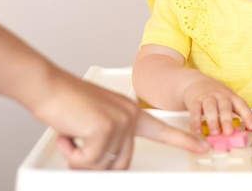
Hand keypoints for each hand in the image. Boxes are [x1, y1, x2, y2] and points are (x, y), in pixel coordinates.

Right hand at [35, 70, 208, 169]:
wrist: (48, 86)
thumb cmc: (68, 102)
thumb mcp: (97, 120)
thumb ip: (111, 136)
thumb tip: (108, 161)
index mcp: (132, 113)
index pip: (164, 130)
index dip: (184, 141)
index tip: (203, 147)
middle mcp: (131, 117)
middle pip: (121, 163)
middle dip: (95, 161)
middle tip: (77, 142)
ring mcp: (121, 122)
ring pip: (103, 165)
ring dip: (81, 159)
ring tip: (73, 133)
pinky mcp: (105, 129)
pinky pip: (87, 161)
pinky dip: (71, 154)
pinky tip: (67, 133)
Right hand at [182, 76, 251, 136]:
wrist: (196, 82)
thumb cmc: (216, 94)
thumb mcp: (231, 99)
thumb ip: (241, 110)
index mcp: (231, 97)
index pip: (241, 105)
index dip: (248, 115)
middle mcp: (220, 96)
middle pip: (225, 106)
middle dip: (227, 120)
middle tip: (229, 132)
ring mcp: (207, 97)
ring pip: (210, 107)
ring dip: (212, 120)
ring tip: (215, 133)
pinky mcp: (195, 100)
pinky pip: (195, 110)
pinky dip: (196, 121)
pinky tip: (197, 131)